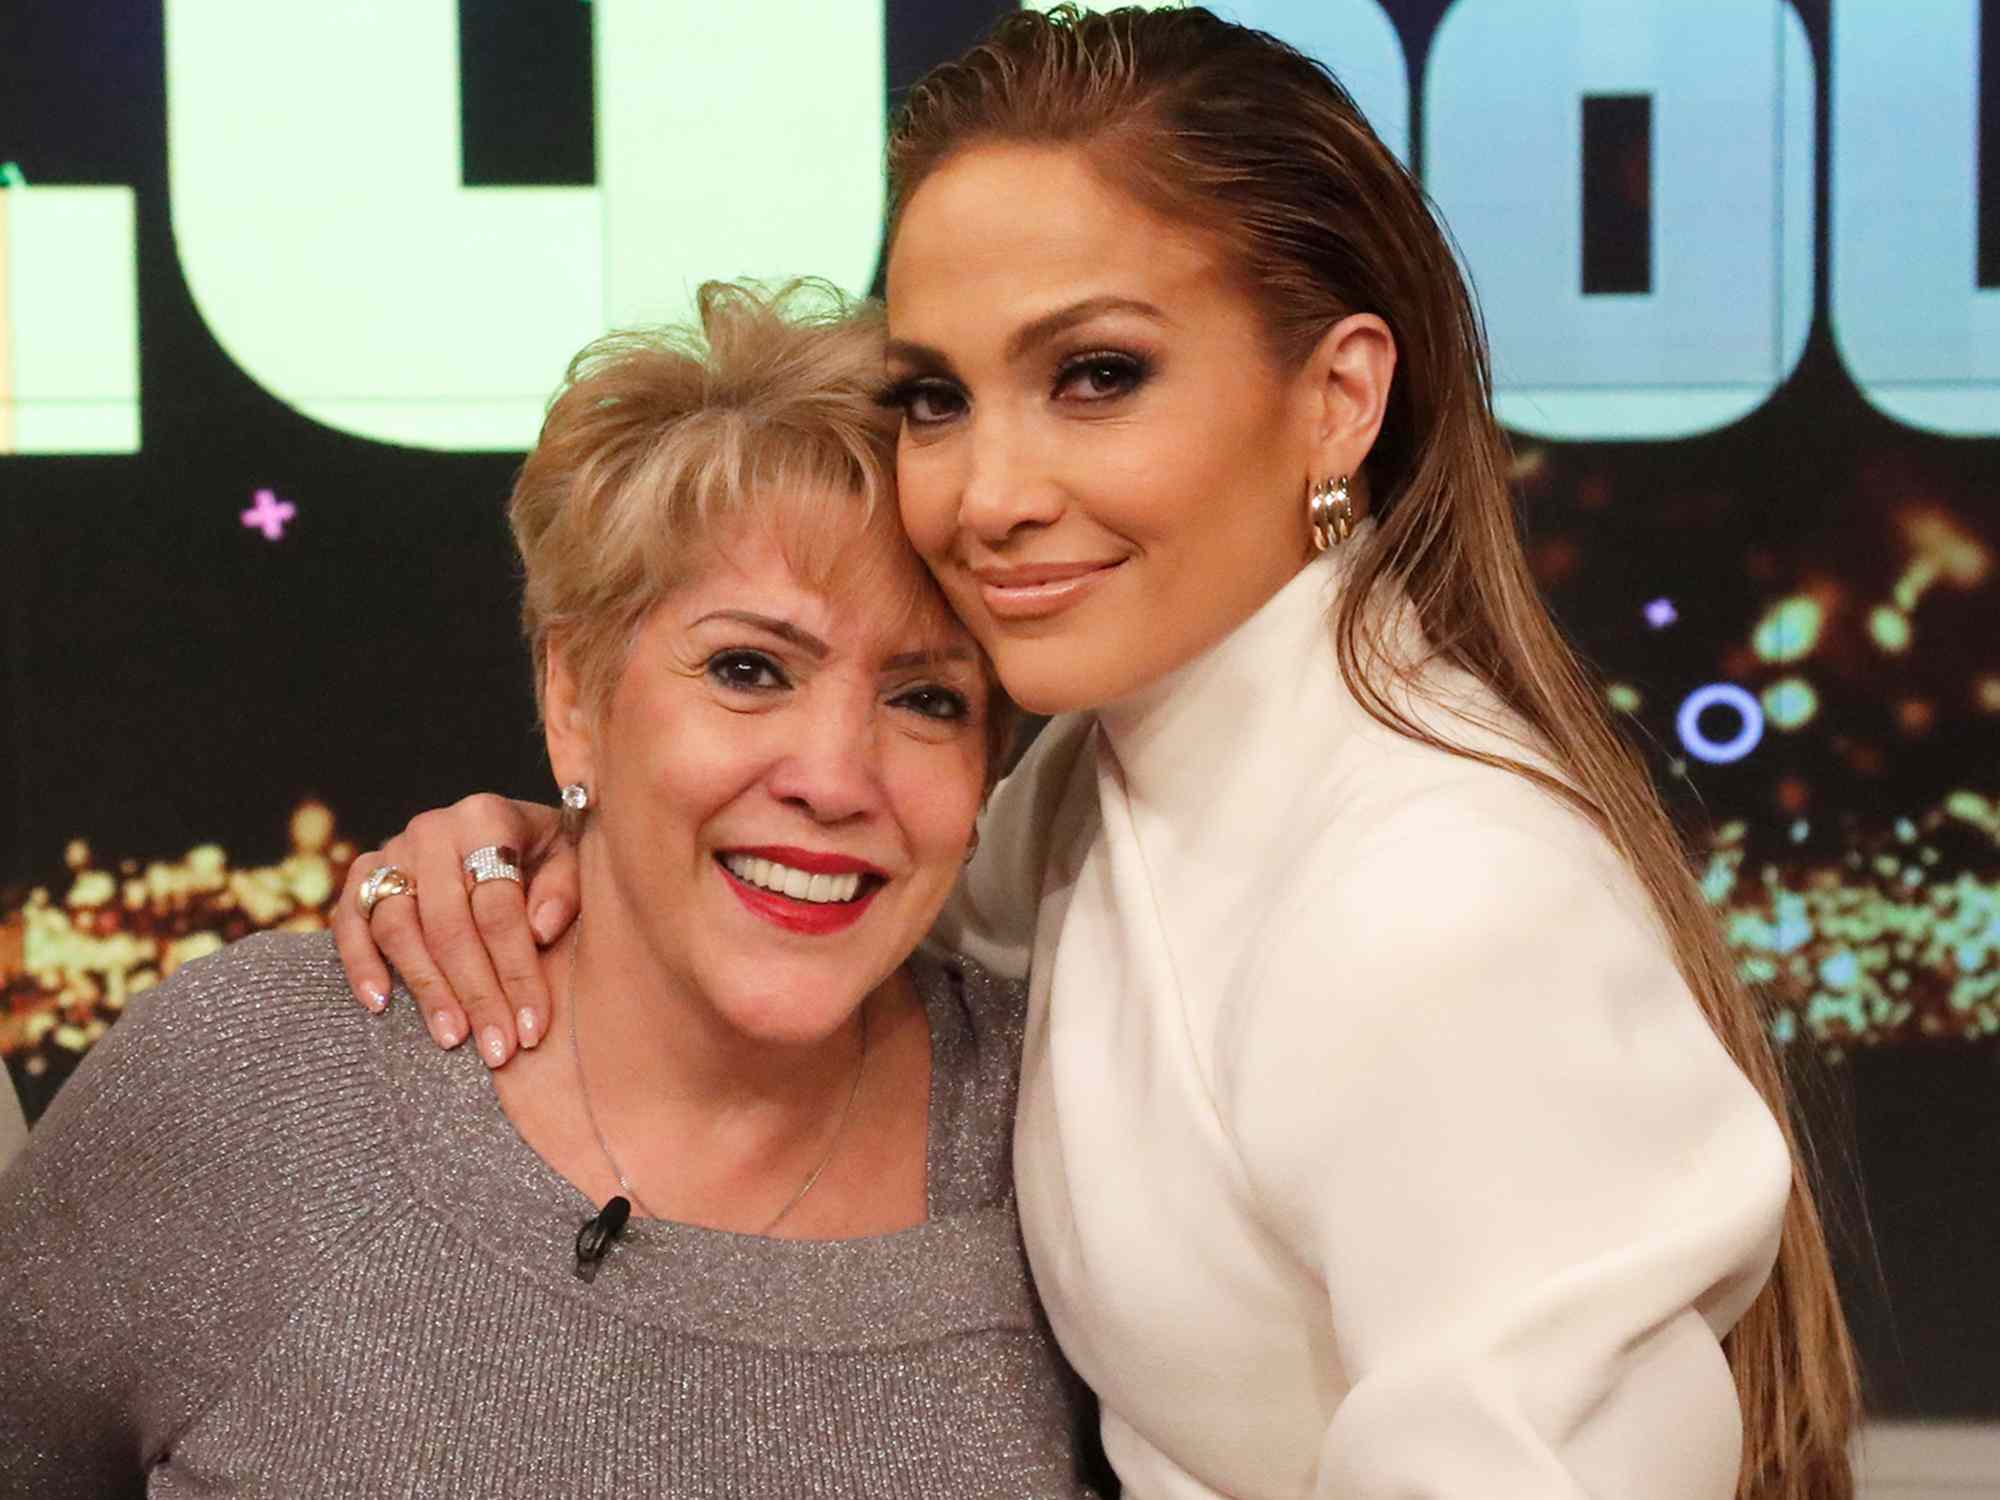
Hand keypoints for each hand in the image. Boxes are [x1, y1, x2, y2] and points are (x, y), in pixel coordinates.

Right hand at [332, 795, 575, 1065]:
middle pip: (449, 925)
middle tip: (498, 1049)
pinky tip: (378, 1005)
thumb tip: (540, 931)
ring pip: (399, 928)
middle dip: (476, 994)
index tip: (533, 1028)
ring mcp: (392, 851)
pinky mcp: (362, 874)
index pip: (499, 908)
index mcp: (487, 817)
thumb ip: (564, 889)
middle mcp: (432, 830)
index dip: (517, 973)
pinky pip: (349, 922)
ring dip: (426, 989)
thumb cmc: (546, 854)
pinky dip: (359, 963)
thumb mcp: (572, 859)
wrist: (508, 828)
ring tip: (453, 1038)